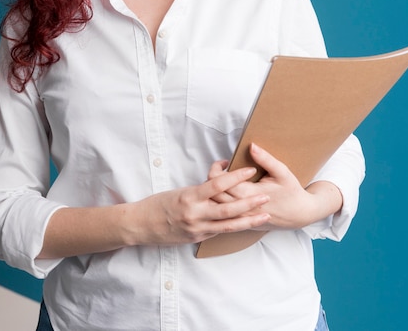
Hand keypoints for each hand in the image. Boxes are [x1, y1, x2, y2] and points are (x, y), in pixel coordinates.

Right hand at [128, 166, 270, 245]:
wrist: (142, 225)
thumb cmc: (159, 203)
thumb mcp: (180, 191)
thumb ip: (201, 191)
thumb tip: (219, 182)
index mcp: (190, 197)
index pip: (218, 184)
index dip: (236, 177)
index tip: (250, 170)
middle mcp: (196, 214)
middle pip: (229, 208)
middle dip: (250, 202)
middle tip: (266, 195)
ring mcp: (198, 229)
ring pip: (229, 225)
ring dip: (249, 219)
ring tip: (265, 214)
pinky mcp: (198, 238)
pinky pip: (220, 231)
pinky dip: (235, 227)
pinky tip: (248, 224)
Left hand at [207, 143, 342, 230]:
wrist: (301, 214)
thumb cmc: (292, 191)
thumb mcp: (282, 172)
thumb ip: (265, 159)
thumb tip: (251, 146)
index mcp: (250, 194)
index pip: (222, 183)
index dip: (216, 170)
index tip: (223, 162)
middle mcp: (243, 208)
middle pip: (214, 196)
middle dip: (211, 180)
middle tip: (220, 168)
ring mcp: (242, 219)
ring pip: (217, 207)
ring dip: (214, 193)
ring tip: (221, 179)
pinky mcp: (244, 223)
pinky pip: (225, 216)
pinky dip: (220, 204)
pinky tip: (225, 194)